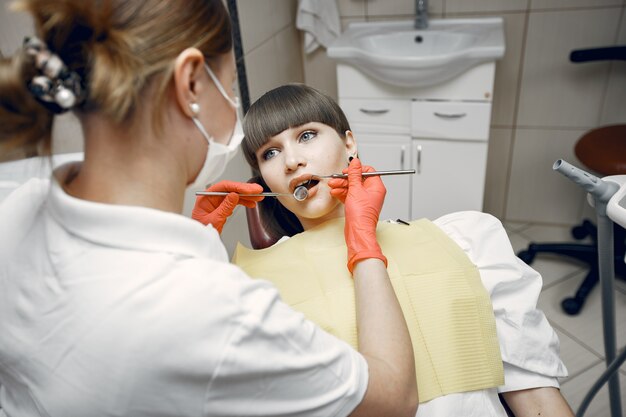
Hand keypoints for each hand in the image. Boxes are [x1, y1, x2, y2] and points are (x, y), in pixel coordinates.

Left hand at [192, 181, 263, 233]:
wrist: (200, 241)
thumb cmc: (202, 232)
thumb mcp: (214, 220)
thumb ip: (224, 208)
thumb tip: (234, 196)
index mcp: (206, 197)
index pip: (223, 187)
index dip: (238, 187)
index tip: (249, 190)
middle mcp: (211, 197)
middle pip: (230, 189)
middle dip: (245, 189)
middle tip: (258, 190)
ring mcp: (217, 202)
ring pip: (234, 195)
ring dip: (247, 196)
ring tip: (258, 197)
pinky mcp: (222, 207)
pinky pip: (234, 201)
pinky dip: (244, 202)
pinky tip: (251, 203)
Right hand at [328, 158, 386, 272]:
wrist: (358, 231)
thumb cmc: (361, 215)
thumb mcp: (356, 189)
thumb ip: (354, 174)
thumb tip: (356, 162)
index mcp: (376, 187)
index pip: (368, 171)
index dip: (357, 170)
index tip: (348, 171)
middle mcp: (372, 192)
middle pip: (358, 179)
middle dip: (345, 179)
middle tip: (336, 179)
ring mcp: (365, 199)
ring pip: (353, 187)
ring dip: (342, 186)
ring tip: (333, 186)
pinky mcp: (358, 205)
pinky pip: (350, 195)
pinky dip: (343, 193)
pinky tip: (335, 192)